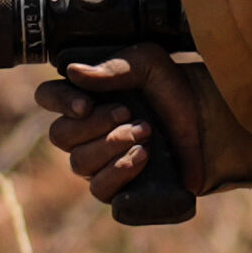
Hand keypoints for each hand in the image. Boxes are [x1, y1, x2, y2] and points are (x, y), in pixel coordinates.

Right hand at [35, 57, 214, 207]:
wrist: (203, 116)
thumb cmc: (169, 85)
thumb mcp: (148, 63)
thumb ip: (114, 67)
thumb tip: (74, 72)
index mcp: (82, 96)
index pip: (48, 97)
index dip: (60, 101)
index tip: (87, 104)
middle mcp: (83, 130)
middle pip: (60, 135)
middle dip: (96, 125)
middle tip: (129, 113)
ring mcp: (97, 159)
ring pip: (79, 163)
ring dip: (111, 147)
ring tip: (144, 133)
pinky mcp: (118, 184)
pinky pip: (100, 189)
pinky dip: (119, 173)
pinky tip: (141, 156)